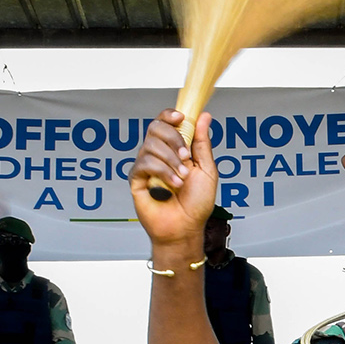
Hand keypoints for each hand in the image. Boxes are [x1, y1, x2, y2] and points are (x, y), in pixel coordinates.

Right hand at [130, 109, 215, 248]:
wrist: (186, 228)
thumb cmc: (197, 204)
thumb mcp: (207, 170)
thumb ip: (203, 143)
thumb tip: (204, 117)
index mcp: (174, 149)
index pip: (165, 122)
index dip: (170, 115)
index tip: (180, 117)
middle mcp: (159, 155)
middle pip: (156, 127)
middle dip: (173, 138)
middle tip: (186, 157)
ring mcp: (147, 166)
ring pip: (150, 145)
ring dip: (171, 161)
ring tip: (182, 179)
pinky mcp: (137, 179)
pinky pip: (144, 163)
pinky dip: (162, 172)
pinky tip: (173, 185)